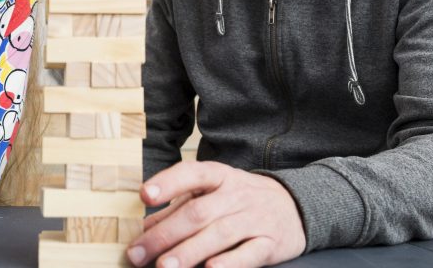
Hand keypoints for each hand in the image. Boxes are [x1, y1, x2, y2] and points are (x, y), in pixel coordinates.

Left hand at [127, 161, 305, 267]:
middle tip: (138, 253)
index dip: (168, 183)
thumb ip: (178, 209)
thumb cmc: (241, 200)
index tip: (144, 195)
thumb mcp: (212, 194)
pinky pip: (249, 254)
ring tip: (164, 267)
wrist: (294, 206)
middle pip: (198, 213)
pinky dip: (230, 263)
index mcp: (219, 176)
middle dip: (165, 235)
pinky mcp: (270, 244)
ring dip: (189, 252)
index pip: (192, 174)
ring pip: (219, 234)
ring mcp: (254, 218)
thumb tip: (144, 229)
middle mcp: (236, 195)